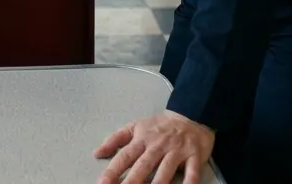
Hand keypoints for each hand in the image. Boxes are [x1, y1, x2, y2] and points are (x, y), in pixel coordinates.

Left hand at [94, 110, 213, 183]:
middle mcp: (158, 145)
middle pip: (144, 165)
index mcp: (142, 139)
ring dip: (158, 183)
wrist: (191, 114)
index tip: (102, 183)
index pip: (125, 156)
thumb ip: (115, 139)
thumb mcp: (135, 127)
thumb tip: (96, 153)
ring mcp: (177, 151)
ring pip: (166, 170)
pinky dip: (190, 182)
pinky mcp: (194, 156)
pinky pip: (193, 172)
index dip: (113, 170)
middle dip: (133, 181)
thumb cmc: (160, 126)